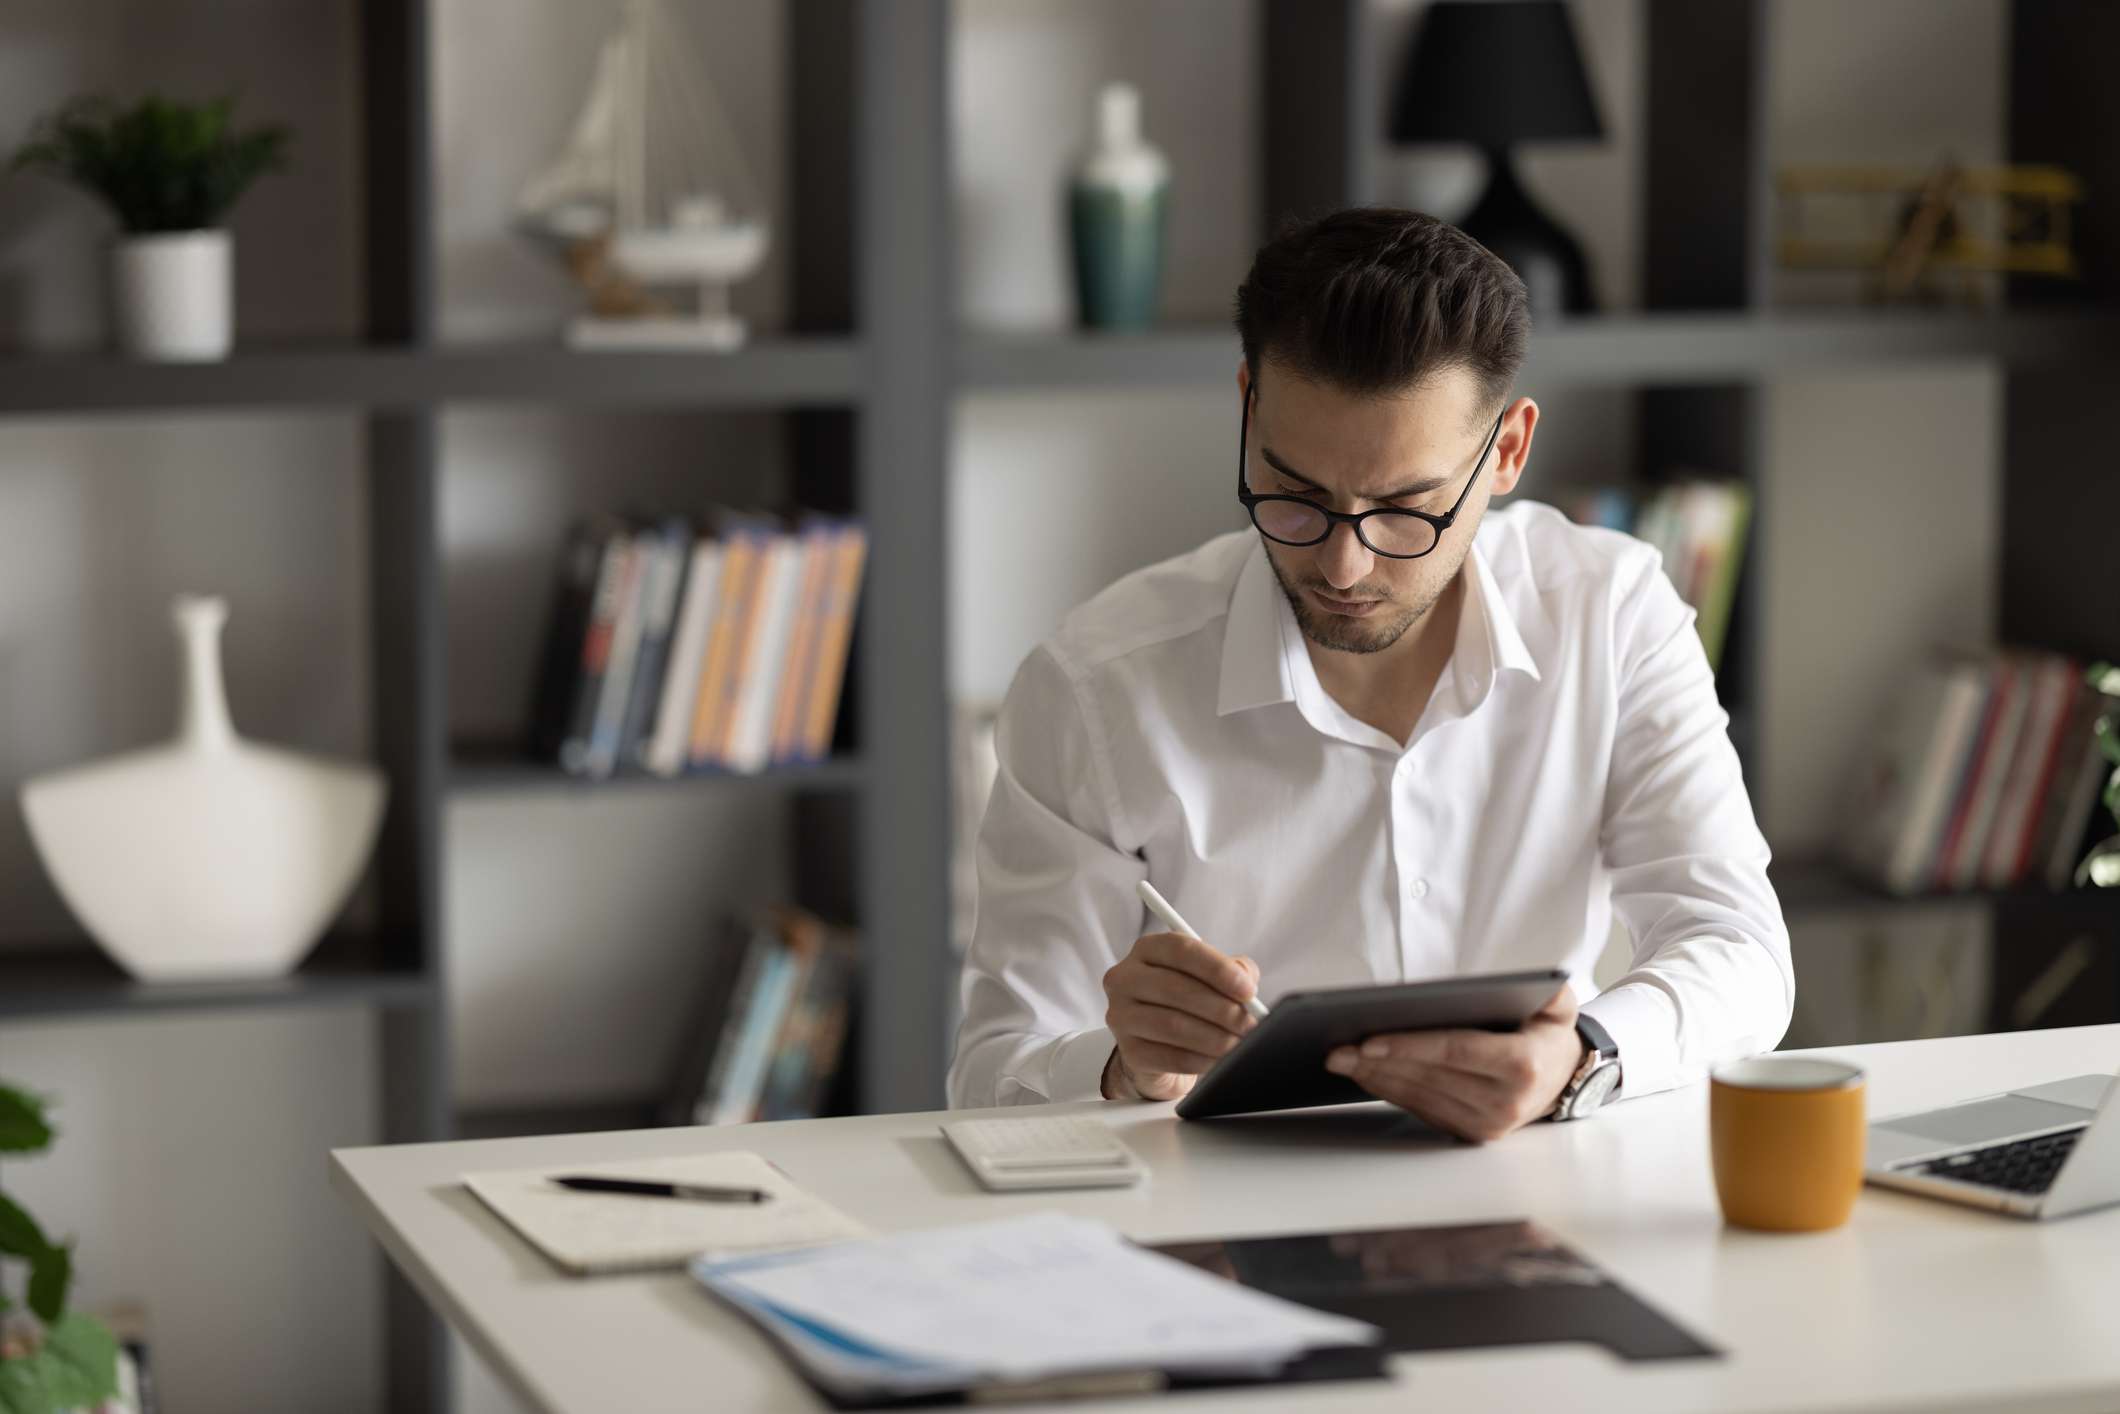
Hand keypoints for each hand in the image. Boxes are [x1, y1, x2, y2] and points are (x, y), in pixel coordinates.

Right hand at [1100, 932, 1260, 1100]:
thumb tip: (1247, 981)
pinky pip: (1170, 1056)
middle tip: (1250, 1023)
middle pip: (1176, 988)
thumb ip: (1233, 971)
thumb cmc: (1189, 1003)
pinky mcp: (1128, 1050)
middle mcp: (1126, 977)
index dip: (1217, 969)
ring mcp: (1121, 1015)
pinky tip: (1219, 1060)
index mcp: (1148, 949)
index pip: (1181, 950)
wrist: (1161, 1046)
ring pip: (1172, 1024)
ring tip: (1239, 1044)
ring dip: (1214, 1037)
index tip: (1247, 990)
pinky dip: (1201, 1060)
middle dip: (1221, 1008)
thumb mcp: (1212, 979)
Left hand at [1324, 986, 1582, 1141]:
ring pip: (1419, 1097)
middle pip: (1428, 1077)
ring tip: (1342, 1059)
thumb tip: (1530, 981)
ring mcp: (1487, 1124)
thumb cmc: (1549, 1034)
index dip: (1408, 1046)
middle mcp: (1505, 1102)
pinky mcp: (1471, 1134)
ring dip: (1375, 1079)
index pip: (1454, 1052)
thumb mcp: (1558, 1006)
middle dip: (1377, 1063)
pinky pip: (1422, 1110)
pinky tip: (1366, 1074)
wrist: (1564, 1080)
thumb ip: (1548, 989)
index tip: (1368, 1040)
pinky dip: (1390, 1091)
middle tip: (1336, 1049)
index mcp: (1521, 1065)